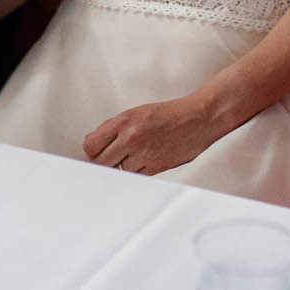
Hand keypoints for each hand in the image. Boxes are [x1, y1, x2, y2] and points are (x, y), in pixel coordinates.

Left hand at [83, 95, 224, 175]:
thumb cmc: (169, 114)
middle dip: (104, 160)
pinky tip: (144, 160)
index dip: (92, 150)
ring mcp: (143, 154)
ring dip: (122, 166)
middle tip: (111, 157)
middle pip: (101, 162)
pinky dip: (136, 171)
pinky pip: (135, 176)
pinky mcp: (154, 167)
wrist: (198, 119)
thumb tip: (92, 142)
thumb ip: (112, 127)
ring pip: (118, 171)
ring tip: (134, 155)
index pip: (91, 145)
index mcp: (124, 121)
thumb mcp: (137, 113)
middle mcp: (131, 138)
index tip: (96, 151)